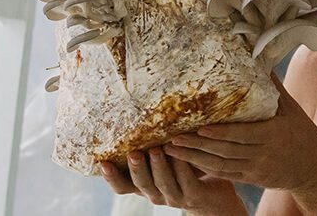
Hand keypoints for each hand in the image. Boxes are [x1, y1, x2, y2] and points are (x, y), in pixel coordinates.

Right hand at [100, 147, 248, 215]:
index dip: (112, 178)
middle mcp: (156, 195)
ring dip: (159, 167)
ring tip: (156, 149)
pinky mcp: (194, 196)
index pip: (122, 187)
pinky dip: (183, 167)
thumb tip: (135, 118)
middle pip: (141, 184)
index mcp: (145, 187)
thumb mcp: (164, 160)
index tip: (102, 163)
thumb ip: (151, 148)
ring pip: (163, 184)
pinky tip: (181, 153)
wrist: (213, 192)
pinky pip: (187, 181)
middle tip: (133, 153)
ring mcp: (174, 198)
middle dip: (137, 168)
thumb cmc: (184, 170)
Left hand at [165, 72, 316, 195]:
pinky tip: (188, 162)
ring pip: (220, 165)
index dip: (219, 134)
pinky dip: (205, 169)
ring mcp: (255, 169)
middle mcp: (262, 155)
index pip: (241, 135)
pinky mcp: (251, 179)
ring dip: (194, 159)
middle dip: (197, 146)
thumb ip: (275, 88)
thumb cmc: (305, 135)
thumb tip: (260, 61)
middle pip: (224, 151)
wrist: (315, 170)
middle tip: (172, 138)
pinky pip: (225, 175)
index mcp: (272, 136)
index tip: (199, 128)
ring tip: (172, 150)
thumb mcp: (293, 110)